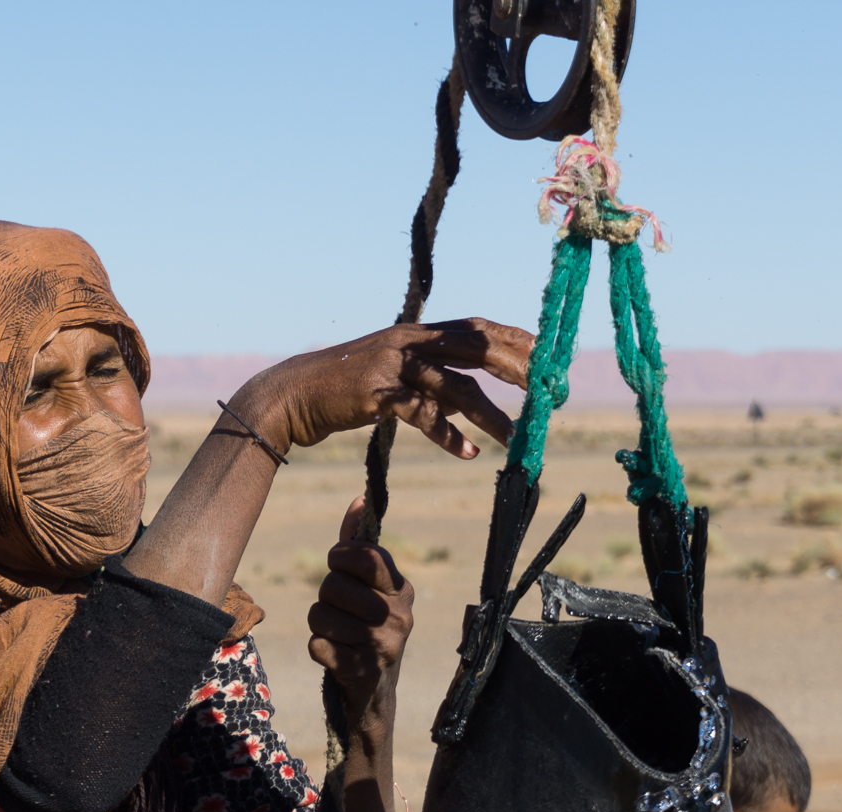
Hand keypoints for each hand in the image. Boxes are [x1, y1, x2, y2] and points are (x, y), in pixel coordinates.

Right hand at [233, 319, 532, 458]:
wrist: (294, 395)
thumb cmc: (345, 390)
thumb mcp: (394, 378)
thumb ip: (430, 381)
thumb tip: (466, 399)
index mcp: (416, 333)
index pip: (476, 327)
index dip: (514, 338)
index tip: (548, 354)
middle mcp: (408, 341)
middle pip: (474, 348)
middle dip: (515, 369)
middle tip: (546, 394)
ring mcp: (391, 365)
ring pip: (453, 385)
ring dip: (488, 414)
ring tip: (515, 438)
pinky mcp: (375, 393)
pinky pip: (420, 413)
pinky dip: (447, 435)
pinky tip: (468, 453)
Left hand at [308, 498, 414, 725]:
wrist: (376, 694)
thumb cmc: (369, 629)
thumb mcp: (372, 588)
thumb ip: (361, 544)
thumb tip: (359, 498)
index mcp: (402, 589)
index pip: (364, 555)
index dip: (340, 557)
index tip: (339, 567)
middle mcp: (399, 616)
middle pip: (333, 585)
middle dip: (326, 596)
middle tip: (340, 611)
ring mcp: (382, 646)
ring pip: (319, 615)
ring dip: (320, 625)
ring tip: (339, 635)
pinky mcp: (361, 671)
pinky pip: (315, 644)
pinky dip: (318, 649)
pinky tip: (336, 655)